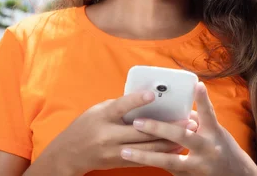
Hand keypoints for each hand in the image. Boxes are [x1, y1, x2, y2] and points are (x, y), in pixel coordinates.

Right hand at [36, 91, 197, 174]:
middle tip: (188, 119)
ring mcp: (115, 152)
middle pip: (141, 131)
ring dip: (170, 140)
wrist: (69, 154)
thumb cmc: (86, 126)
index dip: (136, 100)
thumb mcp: (98, 110)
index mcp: (102, 117)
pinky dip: (162, 153)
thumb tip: (146, 98)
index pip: (120, 107)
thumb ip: (120, 105)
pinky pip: (145, 159)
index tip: (152, 94)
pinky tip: (176, 147)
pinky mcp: (120, 162)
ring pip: (147, 147)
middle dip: (167, 126)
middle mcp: (108, 136)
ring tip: (188, 132)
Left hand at [120, 82, 256, 175]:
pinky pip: (168, 168)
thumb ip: (199, 120)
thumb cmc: (224, 149)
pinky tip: (135, 160)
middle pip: (182, 136)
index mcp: (214, 133)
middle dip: (158, 129)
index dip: (203, 99)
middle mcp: (207, 148)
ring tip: (126, 151)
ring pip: (169, 160)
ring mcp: (198, 165)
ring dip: (145, 156)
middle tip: (138, 122)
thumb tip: (180, 108)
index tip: (197, 85)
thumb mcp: (216, 133)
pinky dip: (153, 162)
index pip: (208, 113)